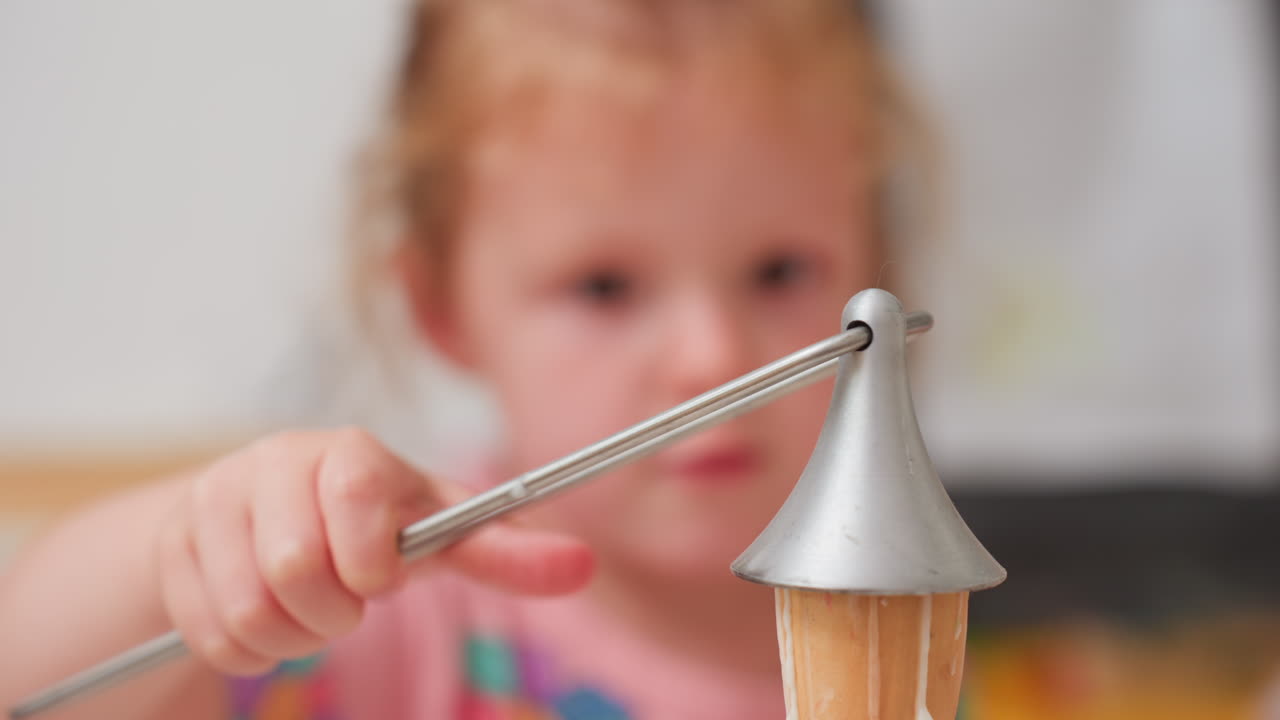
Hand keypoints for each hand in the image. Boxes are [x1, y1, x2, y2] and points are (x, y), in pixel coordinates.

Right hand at [155, 427, 593, 674]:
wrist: (266, 516)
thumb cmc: (369, 525)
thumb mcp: (435, 533)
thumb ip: (502, 550)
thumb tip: (582, 566)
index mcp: (348, 451)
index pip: (358, 488)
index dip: (373, 554)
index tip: (381, 578)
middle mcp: (274, 462)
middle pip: (296, 566)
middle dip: (334, 612)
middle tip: (347, 603)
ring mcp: (213, 501)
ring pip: (249, 609)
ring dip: (292, 637)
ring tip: (311, 613)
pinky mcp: (171, 547)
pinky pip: (210, 634)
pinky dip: (248, 649)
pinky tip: (267, 619)